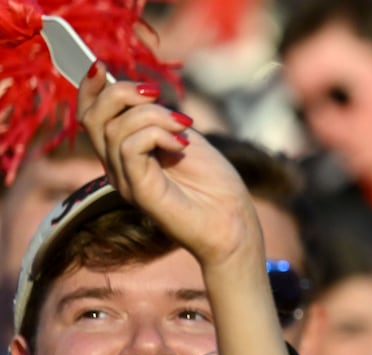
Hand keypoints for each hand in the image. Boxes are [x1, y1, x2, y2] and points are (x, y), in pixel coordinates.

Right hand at [75, 69, 262, 267]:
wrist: (235, 226)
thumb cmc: (216, 186)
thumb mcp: (184, 138)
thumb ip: (158, 118)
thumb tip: (141, 91)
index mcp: (124, 154)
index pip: (90, 115)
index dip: (91, 87)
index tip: (103, 65)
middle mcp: (117, 167)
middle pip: (92, 116)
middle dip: (122, 93)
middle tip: (157, 94)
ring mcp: (125, 180)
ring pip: (113, 128)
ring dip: (153, 115)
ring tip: (183, 127)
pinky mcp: (138, 190)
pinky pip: (129, 146)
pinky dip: (157, 134)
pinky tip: (181, 144)